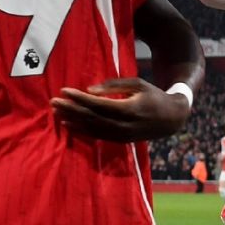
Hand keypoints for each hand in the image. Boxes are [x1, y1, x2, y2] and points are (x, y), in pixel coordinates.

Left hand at [51, 77, 191, 141]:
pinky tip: (69, 125)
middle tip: (53, 102)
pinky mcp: (119, 141)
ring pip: (91, 129)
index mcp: (129, 108)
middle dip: (70, 109)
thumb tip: (90, 89)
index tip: (64, 90)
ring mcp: (121, 135)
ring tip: (56, 113)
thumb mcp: (138, 84)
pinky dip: (81, 131)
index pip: (97, 104)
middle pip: (91, 117)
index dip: (79, 98)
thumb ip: (114, 86)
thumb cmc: (153, 96)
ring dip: (72, 121)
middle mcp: (123, 125)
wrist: (171, 119)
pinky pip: (96, 136)